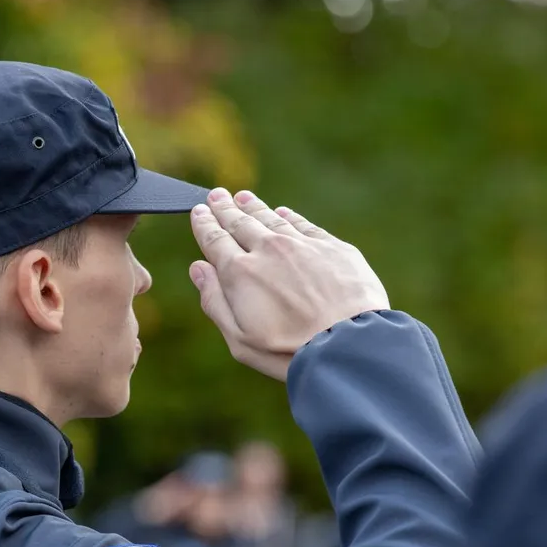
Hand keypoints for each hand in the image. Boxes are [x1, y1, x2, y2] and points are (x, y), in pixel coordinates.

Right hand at [188, 188, 389, 380]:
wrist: (348, 344)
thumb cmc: (288, 351)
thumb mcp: (240, 340)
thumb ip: (214, 302)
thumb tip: (198, 269)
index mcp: (240, 273)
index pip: (215, 240)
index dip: (204, 224)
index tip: (199, 211)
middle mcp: (268, 250)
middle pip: (241, 222)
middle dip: (225, 208)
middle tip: (216, 195)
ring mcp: (301, 245)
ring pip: (271, 218)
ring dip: (254, 206)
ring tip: (242, 197)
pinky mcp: (332, 247)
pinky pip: (304, 225)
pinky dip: (289, 216)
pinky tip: (283, 212)